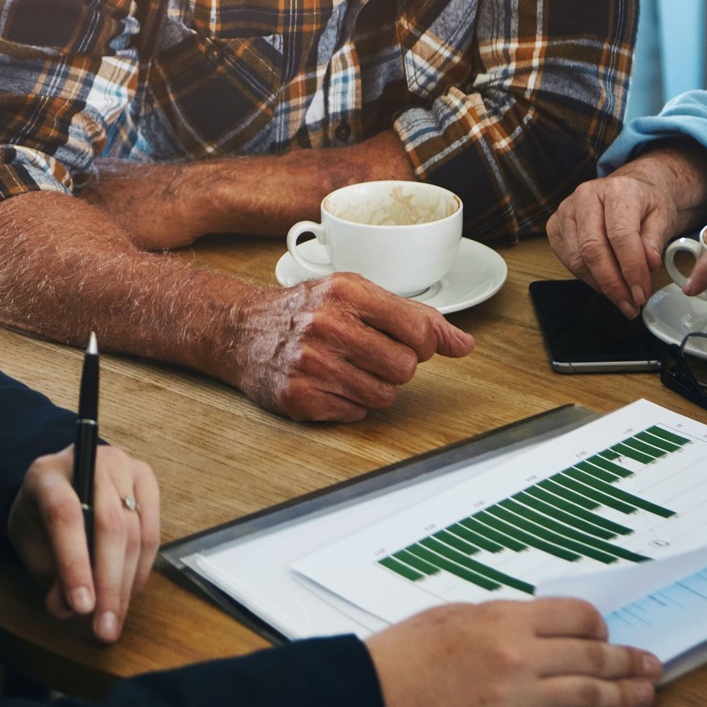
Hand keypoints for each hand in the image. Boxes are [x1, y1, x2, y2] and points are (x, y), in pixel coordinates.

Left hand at [7, 444, 160, 642]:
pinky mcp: (145, 477)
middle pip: (108, 525)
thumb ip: (52, 576)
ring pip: (135, 531)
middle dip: (108, 583)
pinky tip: (129, 592)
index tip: (82, 607)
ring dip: (127, 583)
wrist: (60, 484)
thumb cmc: (42, 520)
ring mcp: (122, 465)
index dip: (75, 563)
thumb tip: (76, 609)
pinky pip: (153, 530)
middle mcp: (89, 461)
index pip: (65, 515)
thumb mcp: (32, 548)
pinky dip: (143, 567)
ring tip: (115, 619)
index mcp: (47, 474)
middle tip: (104, 627)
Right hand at [227, 273, 473, 421]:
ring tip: (350, 368)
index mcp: (347, 292)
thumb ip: (415, 316)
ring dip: (375, 387)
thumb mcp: (358, 295)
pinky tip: (330, 383)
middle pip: (405, 368)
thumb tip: (465, 344)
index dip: (424, 342)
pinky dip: (350, 403)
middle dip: (398, 366)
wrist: (241, 331)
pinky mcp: (299, 398)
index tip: (410, 341)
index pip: (418, 329)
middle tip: (374, 355)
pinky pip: (356, 414)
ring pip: (384, 396)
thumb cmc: (306, 309)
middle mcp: (327, 325)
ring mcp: (311, 364)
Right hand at [367, 599, 659, 706]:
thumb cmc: (403, 657)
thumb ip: (501, 624)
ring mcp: (515, 700)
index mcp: (503, 621)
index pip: (576, 617)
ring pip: (587, 695)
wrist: (371, 694)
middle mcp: (517, 659)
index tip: (606, 634)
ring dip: (621, 694)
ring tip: (643, 694)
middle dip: (626, 662)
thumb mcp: (455, 619)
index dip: (598, 626)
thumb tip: (535, 630)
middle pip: (591, 657)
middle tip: (649, 665)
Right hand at [545, 174, 683, 316]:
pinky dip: (586, 278)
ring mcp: (566, 210)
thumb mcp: (662, 216)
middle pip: (593, 249)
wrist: (629, 188)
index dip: (631, 269)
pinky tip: (604, 283)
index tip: (640, 293)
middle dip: (612, 284)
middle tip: (630, 304)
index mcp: (617, 190)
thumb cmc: (645, 203)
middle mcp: (586, 196)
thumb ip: (655, 240)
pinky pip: (566, 260)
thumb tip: (649, 264)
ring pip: (577, 259)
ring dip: (600, 286)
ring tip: (621, 298)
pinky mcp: (555, 225)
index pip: (620, 235)